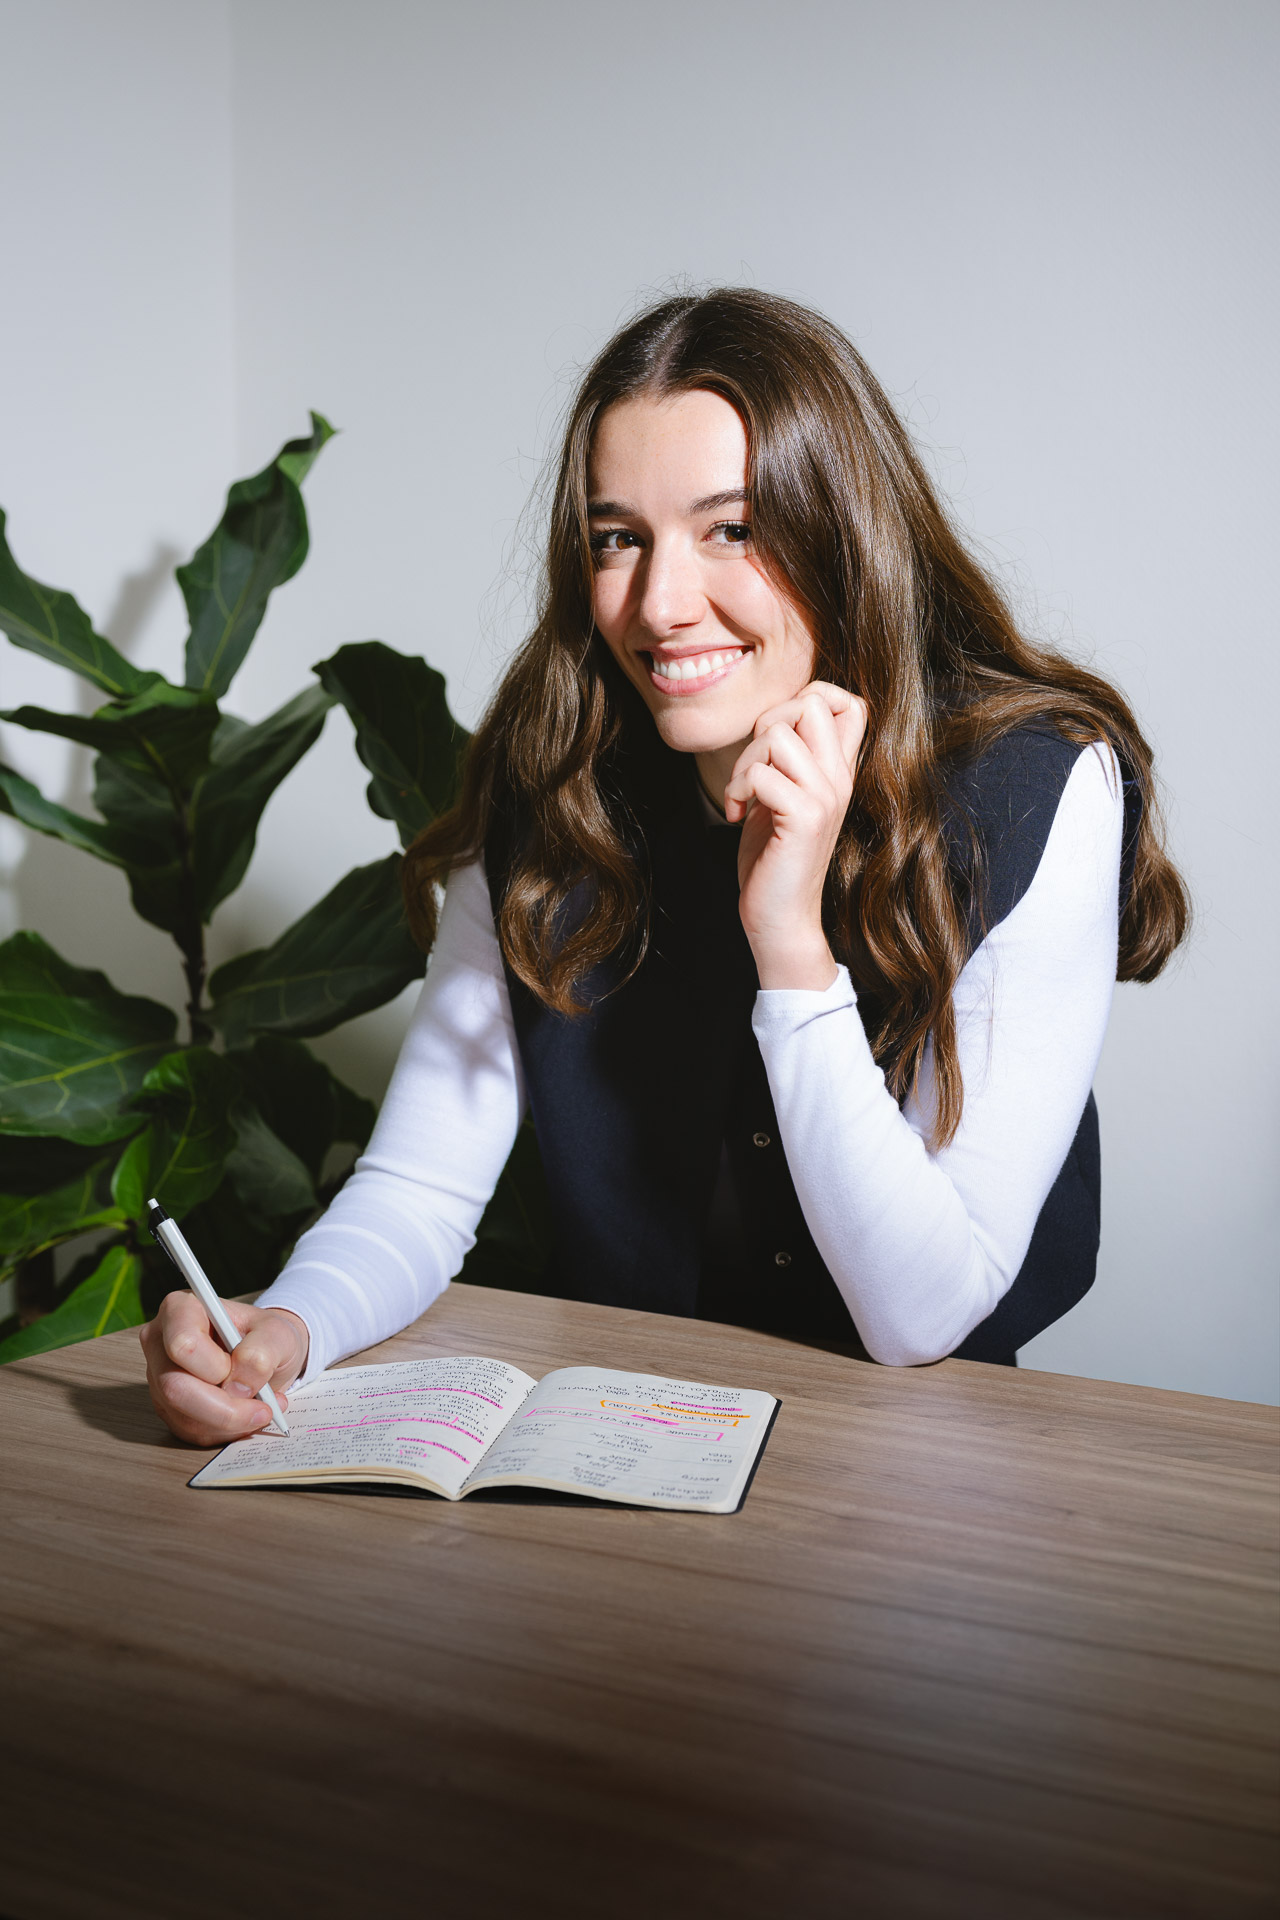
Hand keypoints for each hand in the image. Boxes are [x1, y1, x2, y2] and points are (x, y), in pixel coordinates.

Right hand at [140, 1294, 309, 1445]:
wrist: (266, 1353)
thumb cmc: (265, 1336)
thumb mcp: (277, 1332)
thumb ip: (262, 1351)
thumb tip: (238, 1386)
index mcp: (180, 1310)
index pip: (183, 1344)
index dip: (216, 1366)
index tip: (243, 1367)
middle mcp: (161, 1343)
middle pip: (175, 1388)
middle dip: (225, 1408)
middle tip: (264, 1409)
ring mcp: (160, 1377)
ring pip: (183, 1416)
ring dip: (230, 1423)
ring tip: (262, 1409)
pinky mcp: (167, 1407)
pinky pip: (190, 1431)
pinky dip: (225, 1431)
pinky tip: (246, 1417)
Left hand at [723, 680, 866, 988]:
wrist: (781, 918)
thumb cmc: (774, 858)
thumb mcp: (783, 797)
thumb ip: (787, 759)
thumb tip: (771, 719)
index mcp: (839, 771)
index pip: (848, 701)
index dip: (806, 699)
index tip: (776, 740)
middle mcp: (840, 779)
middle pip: (811, 703)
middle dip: (766, 724)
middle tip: (753, 768)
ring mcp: (826, 798)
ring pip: (778, 735)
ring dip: (744, 763)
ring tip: (742, 797)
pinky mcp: (805, 819)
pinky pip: (762, 774)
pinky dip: (737, 790)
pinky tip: (738, 816)